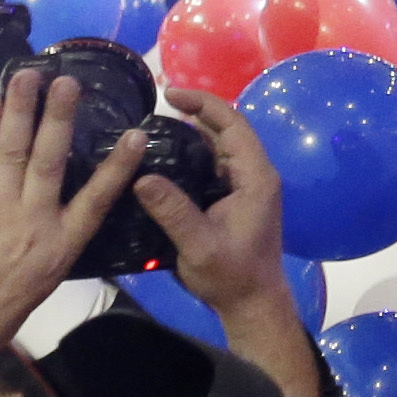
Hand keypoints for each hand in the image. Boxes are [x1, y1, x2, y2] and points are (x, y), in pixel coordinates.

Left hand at [0, 72, 157, 385]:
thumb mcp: (36, 290)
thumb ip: (47, 250)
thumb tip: (54, 223)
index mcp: (59, 249)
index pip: (98, 199)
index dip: (118, 165)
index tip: (136, 135)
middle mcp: (32, 223)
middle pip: (50, 160)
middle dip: (60, 116)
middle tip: (68, 80)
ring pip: (13, 151)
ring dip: (22, 109)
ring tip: (29, 75)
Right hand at [134, 85, 288, 315]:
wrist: (251, 302)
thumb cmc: (231, 275)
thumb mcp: (198, 245)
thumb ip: (173, 211)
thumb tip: (141, 176)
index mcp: (256, 177)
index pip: (234, 125)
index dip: (204, 104)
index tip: (170, 94)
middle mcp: (255, 175)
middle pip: (228, 130)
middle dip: (196, 112)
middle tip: (156, 106)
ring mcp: (246, 186)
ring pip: (220, 147)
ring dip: (193, 133)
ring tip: (154, 127)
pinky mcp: (235, 198)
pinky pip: (214, 165)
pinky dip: (192, 154)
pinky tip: (164, 157)